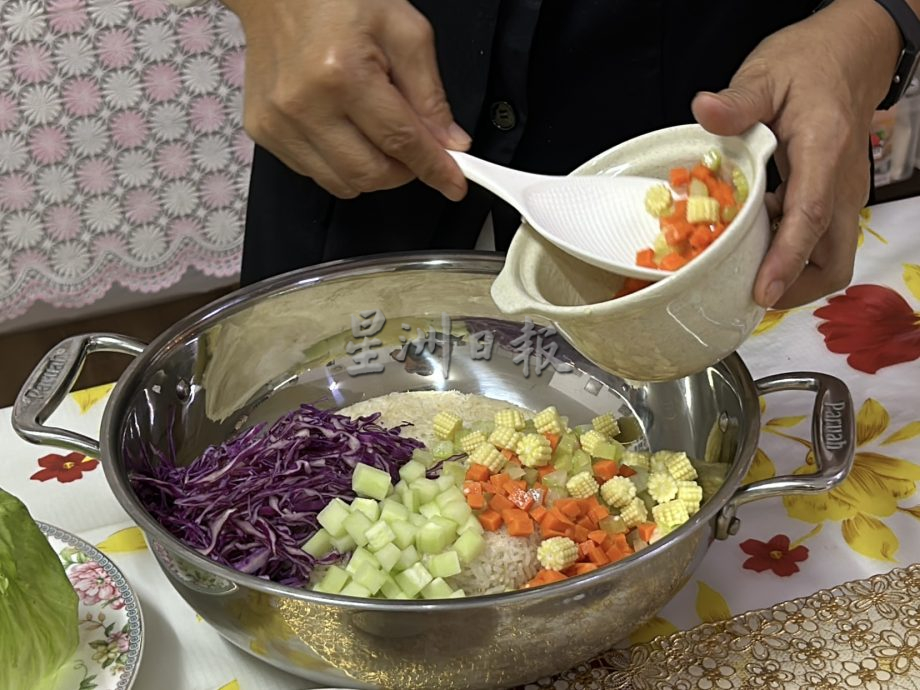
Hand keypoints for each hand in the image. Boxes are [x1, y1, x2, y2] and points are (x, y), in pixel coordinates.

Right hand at [223, 0, 469, 199]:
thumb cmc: (340, 1)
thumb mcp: (403, 31)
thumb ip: (430, 94)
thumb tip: (450, 145)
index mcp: (343, 72)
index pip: (401, 140)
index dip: (433, 168)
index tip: (453, 184)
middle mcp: (305, 104)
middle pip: (371, 173)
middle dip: (404, 171)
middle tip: (414, 149)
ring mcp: (279, 122)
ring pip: (343, 183)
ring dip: (372, 171)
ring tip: (376, 133)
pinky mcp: (264, 132)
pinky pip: (316, 174)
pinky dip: (340, 164)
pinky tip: (344, 129)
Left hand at [691, 0, 901, 308]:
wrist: (847, 56)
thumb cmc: (807, 66)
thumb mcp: (766, 74)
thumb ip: (737, 100)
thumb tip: (705, 110)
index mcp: (823, 153)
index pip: (810, 217)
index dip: (786, 259)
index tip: (762, 291)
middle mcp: (841, 185)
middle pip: (832, 261)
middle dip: (793, 288)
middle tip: (744, 291)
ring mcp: (842, 196)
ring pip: (828, 258)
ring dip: (790, 273)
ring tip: (744, 262)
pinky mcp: (834, 200)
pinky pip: (818, 242)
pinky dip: (788, 252)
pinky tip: (752, 236)